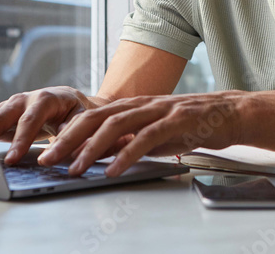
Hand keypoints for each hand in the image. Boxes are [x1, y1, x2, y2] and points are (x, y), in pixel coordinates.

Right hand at [0, 86, 109, 164]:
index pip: (29, 120)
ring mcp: (12, 105)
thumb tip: (62, 145)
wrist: (71, 101)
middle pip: (2, 114)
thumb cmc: (77, 111)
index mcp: (45, 99)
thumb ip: (73, 130)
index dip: (20, 140)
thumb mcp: (83, 119)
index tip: (12, 159)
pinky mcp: (4, 113)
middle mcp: (25, 99)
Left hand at [35, 91, 245, 177]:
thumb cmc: (190, 124)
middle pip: (95, 118)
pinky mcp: (176, 121)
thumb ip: (127, 141)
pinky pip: (146, 138)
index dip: (65, 133)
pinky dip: (127, 154)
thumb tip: (99, 155)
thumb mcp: (152, 134)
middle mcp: (140, 105)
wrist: (228, 113)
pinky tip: (113, 169)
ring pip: (116, 126)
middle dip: (67, 139)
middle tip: (48, 159)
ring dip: (91, 149)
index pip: (90, 117)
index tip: (46, 152)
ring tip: (74, 168)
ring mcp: (157, 111)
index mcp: (131, 107)